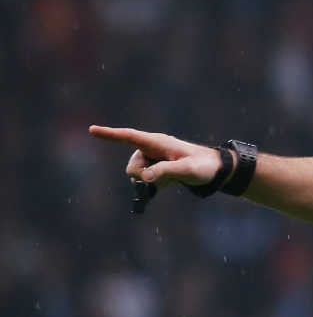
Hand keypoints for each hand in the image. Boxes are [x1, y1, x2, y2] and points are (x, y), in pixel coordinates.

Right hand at [90, 125, 224, 188]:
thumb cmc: (204, 166)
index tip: (92, 130)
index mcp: (157, 142)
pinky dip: (154, 185)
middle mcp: (152, 149)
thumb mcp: (187, 169)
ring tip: (172, 179)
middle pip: (132, 166)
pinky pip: (145, 180)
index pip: (129, 137)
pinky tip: (169, 183)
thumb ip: (165, 171)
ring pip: (137, 175)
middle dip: (142, 177)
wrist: (216, 170)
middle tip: (163, 180)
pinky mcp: (156, 169)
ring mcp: (153, 159)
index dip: (110, 134)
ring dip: (151, 182)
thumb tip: (145, 177)